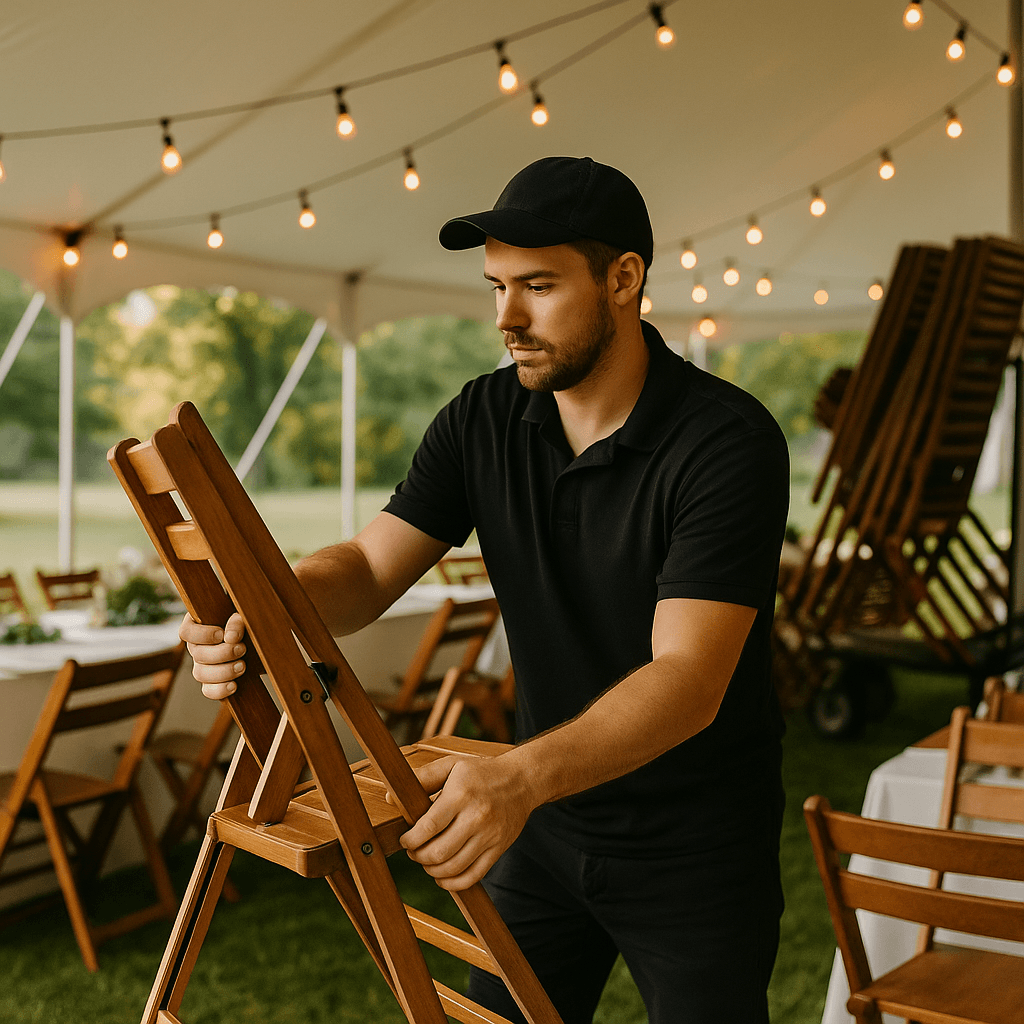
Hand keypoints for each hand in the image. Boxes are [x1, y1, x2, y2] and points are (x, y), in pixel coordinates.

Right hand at [179, 611, 246, 699]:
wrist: (257, 640)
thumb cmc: (246, 623)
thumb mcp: (242, 616)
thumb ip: (236, 622)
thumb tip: (230, 637)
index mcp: (197, 627)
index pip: (186, 632)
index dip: (202, 635)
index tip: (221, 634)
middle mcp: (196, 647)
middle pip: (197, 655)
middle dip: (222, 653)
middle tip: (242, 649)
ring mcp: (202, 665)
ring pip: (201, 674)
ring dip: (224, 671)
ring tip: (242, 665)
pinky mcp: (212, 681)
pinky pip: (208, 690)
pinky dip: (220, 690)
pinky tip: (234, 685)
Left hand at [398, 753, 536, 890]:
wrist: (522, 781)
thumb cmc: (481, 773)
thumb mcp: (452, 766)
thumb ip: (423, 779)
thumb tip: (391, 798)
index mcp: (461, 795)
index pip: (429, 827)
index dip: (411, 839)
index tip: (405, 840)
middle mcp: (476, 817)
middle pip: (439, 852)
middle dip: (418, 857)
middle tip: (413, 852)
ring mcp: (489, 836)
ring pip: (453, 868)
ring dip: (432, 871)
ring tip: (426, 861)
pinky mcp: (498, 849)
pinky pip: (473, 876)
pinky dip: (453, 883)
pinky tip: (442, 877)